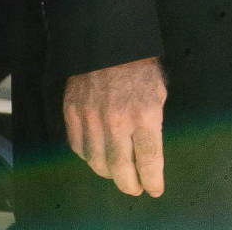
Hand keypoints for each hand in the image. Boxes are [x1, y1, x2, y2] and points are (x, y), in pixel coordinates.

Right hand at [64, 57, 165, 195]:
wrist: (107, 42)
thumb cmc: (140, 63)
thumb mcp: (159, 89)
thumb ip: (154, 118)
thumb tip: (149, 145)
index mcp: (145, 114)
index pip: (149, 158)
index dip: (153, 179)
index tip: (155, 189)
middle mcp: (117, 122)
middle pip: (121, 168)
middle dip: (130, 184)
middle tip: (136, 189)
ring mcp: (91, 121)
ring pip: (97, 163)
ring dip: (109, 174)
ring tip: (119, 175)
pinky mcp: (73, 116)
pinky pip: (79, 148)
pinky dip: (89, 157)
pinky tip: (98, 157)